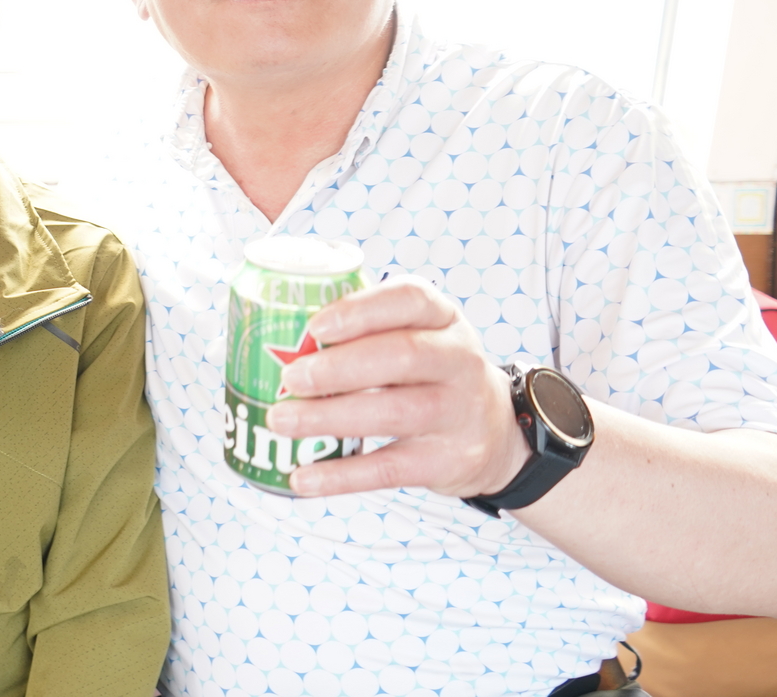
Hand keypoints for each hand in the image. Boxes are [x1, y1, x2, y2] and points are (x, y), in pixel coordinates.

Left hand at [263, 276, 529, 497]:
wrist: (496, 434)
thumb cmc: (431, 373)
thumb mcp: (419, 336)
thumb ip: (368, 329)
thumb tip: (280, 337)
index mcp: (444, 318)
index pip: (412, 299)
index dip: (361, 311)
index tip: (315, 325)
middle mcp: (460, 360)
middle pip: (402, 356)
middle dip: (339, 367)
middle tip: (290, 377)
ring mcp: (459, 413)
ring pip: (394, 412)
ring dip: (329, 417)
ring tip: (281, 420)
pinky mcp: (448, 462)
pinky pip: (389, 469)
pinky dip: (340, 475)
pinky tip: (301, 477)